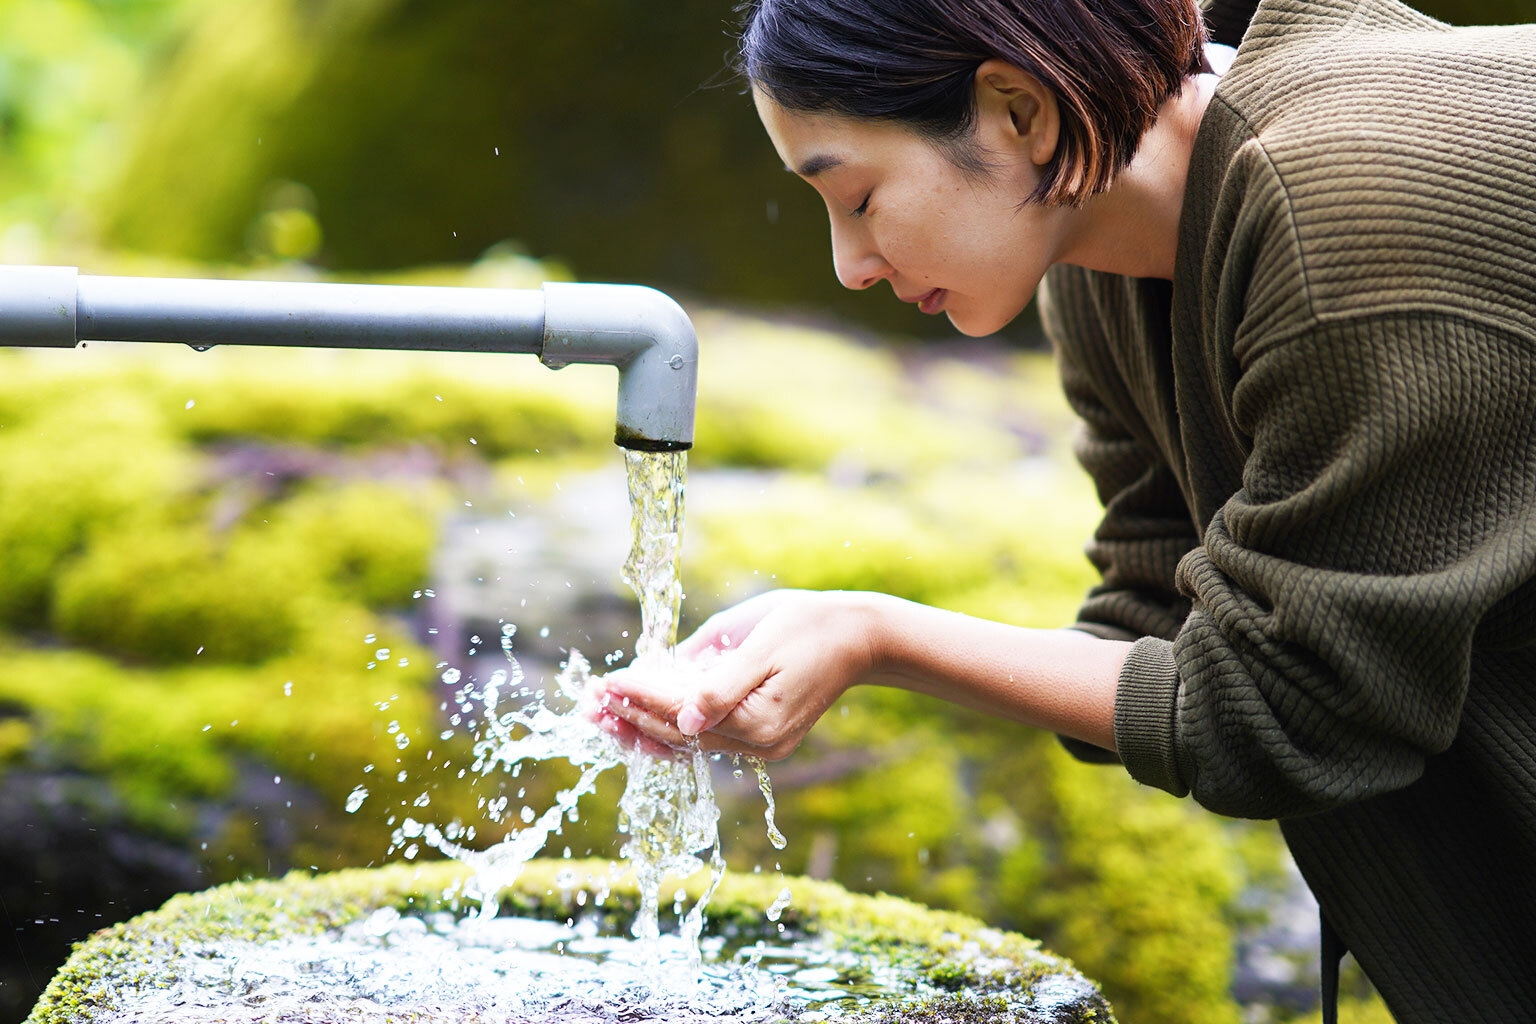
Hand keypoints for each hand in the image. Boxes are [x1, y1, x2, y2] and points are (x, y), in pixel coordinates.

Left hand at [594, 589, 883, 759]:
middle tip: (587, 706)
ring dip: (641, 729)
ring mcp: (759, 746)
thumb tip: (682, 718)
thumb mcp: (761, 645)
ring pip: (686, 744)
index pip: (681, 714)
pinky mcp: (760, 738)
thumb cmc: (808, 627)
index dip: (638, 699)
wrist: (858, 637)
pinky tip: (638, 721)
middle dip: (630, 719)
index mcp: (756, 722)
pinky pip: (703, 740)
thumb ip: (720, 685)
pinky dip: (668, 729)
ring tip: (600, 717)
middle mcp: (756, 745)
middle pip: (678, 737)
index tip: (604, 684)